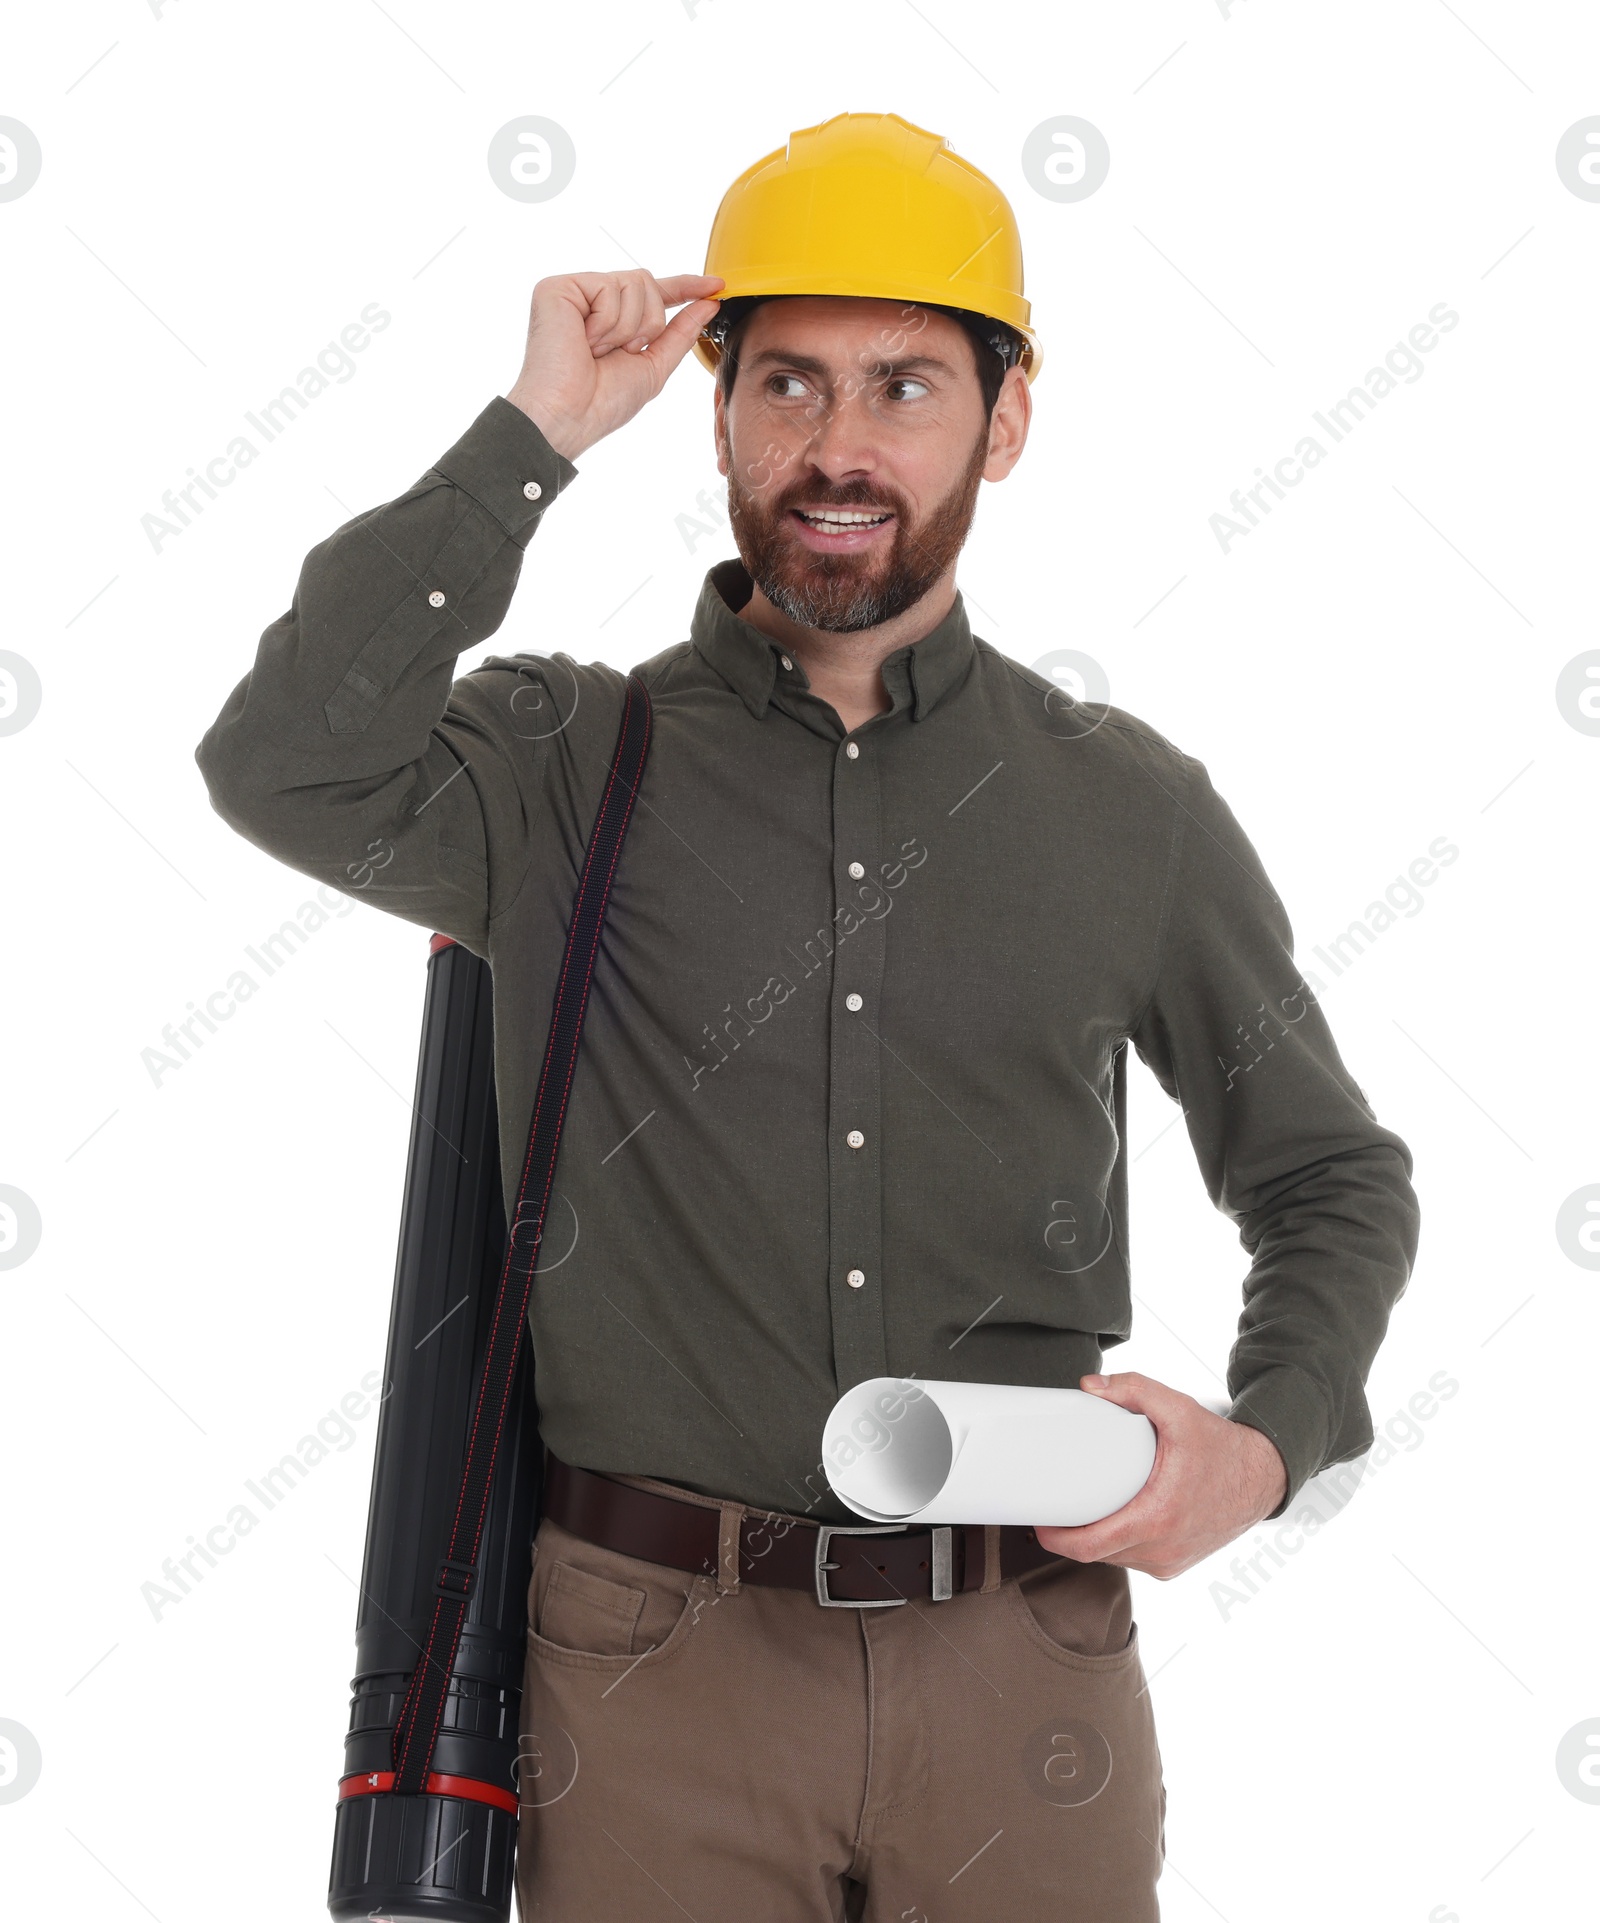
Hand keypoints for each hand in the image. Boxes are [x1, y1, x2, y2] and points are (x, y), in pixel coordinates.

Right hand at [505, 270, 724, 459]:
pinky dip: (606, 323)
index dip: (686, 287)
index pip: (655, 294)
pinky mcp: (557, 288)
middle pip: (648, 283)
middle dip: (648, 324)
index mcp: (614, 319)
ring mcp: (574, 291)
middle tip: (620, 353)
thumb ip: (681, 332)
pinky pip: (608, 286)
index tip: (717, 285)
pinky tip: (584, 342)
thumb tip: (710, 302)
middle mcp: (592, 300)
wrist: (569, 417)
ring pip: (633, 283)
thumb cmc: (603, 402)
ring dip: (627, 328)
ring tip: (597, 351)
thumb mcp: (654, 366)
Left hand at [1034, 1371, 1288, 1579]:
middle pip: (1097, 1553)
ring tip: (1079, 1509)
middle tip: (1052, 1506)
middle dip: (1070, 1534)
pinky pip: (1133, 1559)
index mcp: (1158, 1518)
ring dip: (1095, 1540)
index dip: (1056, 1539)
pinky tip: (1109, 1522)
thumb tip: (1089, 1387)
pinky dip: (1118, 1543)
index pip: (1090, 1546)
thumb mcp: (1179, 1410)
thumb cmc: (1221, 1448)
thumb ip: (1134, 1390)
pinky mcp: (1175, 1565)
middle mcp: (1163, 1549)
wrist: (1262, 1477)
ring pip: (1114, 1558)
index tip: (1038, 1521)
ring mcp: (1170, 1562)